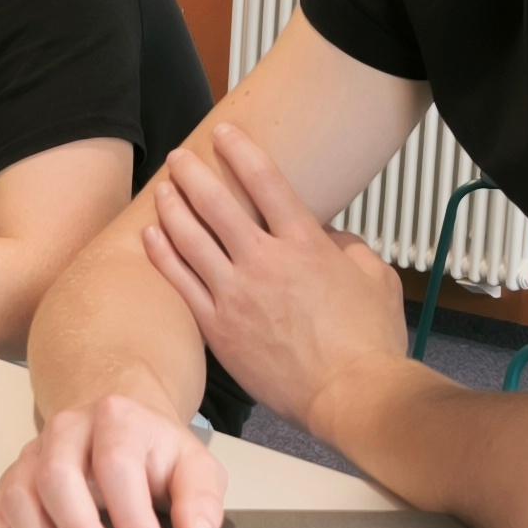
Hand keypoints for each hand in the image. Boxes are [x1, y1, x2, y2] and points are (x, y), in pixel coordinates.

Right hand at [0, 393, 231, 527]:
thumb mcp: (194, 467)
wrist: (118, 426)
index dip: (131, 513)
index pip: (115, 463)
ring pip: (18, 496)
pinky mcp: (12, 483)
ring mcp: (32, 457)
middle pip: (56, 476)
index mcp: (115, 420)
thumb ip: (200, 501)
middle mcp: (64, 432)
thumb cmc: (154, 454)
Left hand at [138, 121, 412, 431]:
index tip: (225, 134)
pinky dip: (163, 254)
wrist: (349, 393)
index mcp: (306, 244)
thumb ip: (349, 246)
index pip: (266, 182)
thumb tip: (328, 234)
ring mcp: (236, 294)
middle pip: (217, 204)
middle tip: (180, 158)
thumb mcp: (375, 278)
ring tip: (163, 189)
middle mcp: (265, 262)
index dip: (241, 152)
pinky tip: (151, 236)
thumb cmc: (369, 341)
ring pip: (191, 239)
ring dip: (173, 208)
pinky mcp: (218, 327)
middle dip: (193, 174)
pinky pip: (181, 282)